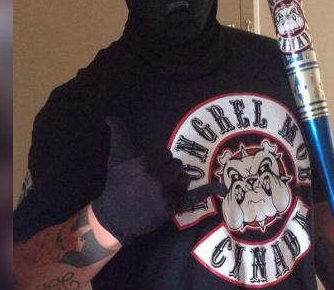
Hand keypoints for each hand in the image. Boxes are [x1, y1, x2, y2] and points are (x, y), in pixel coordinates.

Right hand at [91, 116, 224, 244]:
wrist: (114, 217)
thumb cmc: (115, 186)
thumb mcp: (116, 158)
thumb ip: (118, 134)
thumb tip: (110, 115)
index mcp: (146, 162)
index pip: (166, 153)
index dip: (160, 160)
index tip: (151, 169)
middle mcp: (157, 176)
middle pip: (177, 165)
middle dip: (169, 171)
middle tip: (155, 181)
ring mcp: (166, 193)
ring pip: (185, 178)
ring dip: (177, 182)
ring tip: (162, 190)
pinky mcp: (172, 207)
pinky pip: (195, 196)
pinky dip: (210, 191)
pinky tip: (223, 188)